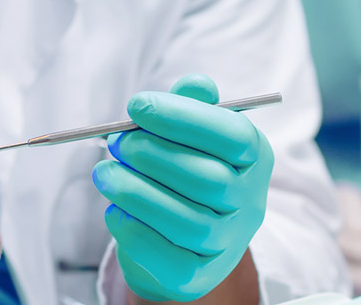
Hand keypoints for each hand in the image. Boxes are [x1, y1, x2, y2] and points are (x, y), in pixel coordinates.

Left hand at [95, 74, 274, 301]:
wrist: (181, 238)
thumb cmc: (183, 172)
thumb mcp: (191, 135)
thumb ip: (192, 107)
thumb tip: (196, 85)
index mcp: (255, 158)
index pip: (233, 136)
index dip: (182, 117)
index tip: (136, 106)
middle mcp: (250, 203)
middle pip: (209, 180)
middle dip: (153, 156)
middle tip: (116, 142)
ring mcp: (228, 244)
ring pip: (187, 221)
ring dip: (137, 192)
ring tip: (105, 174)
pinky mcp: (198, 276)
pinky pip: (167, 257)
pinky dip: (134, 230)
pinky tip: (114, 210)